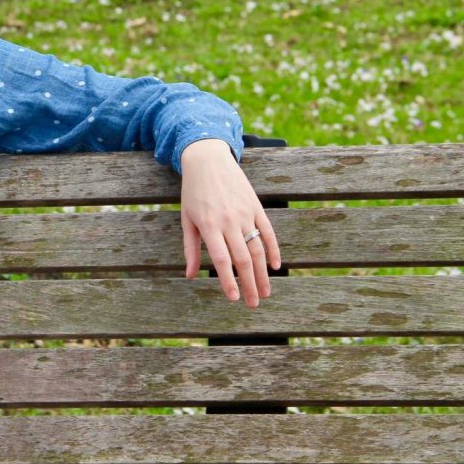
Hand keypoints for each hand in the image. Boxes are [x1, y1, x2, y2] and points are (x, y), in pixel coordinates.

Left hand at [179, 139, 280, 307]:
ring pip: (258, 249)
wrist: (208, 159)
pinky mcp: (256, 206)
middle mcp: (229, 221)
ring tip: (266, 292)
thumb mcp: (187, 219)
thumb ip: (190, 248)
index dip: (229, 282)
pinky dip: (274, 250)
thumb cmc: (193, 191)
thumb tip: (190, 276)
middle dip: (250, 285)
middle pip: (243, 259)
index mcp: (209, 226)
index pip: (222, 261)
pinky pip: (268, 232)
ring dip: (263, 273)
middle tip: (254, 304)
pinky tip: (276, 266)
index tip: (234, 299)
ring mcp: (245, 213)